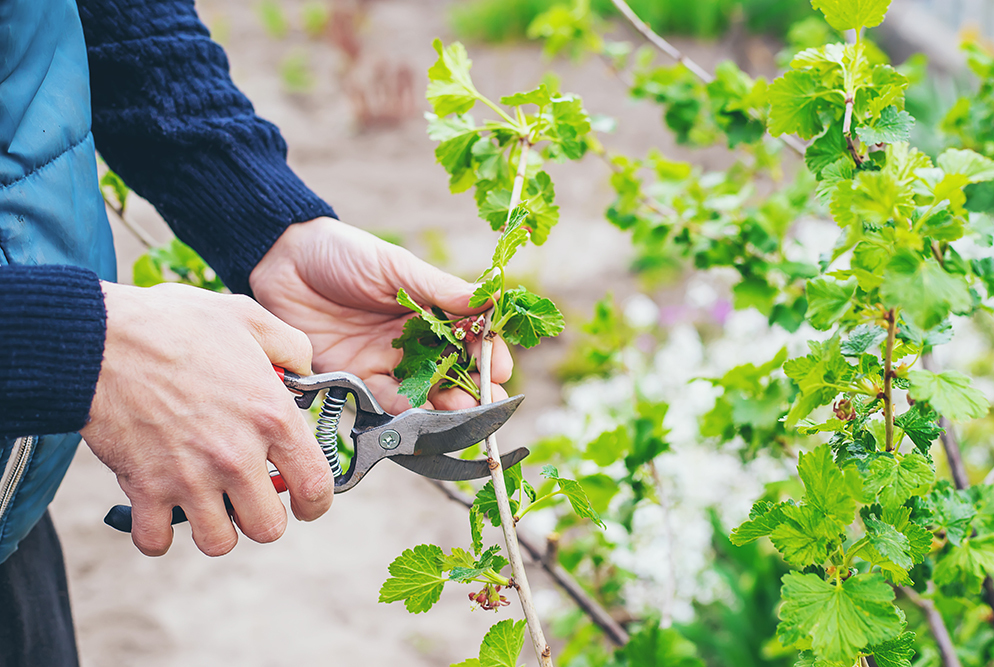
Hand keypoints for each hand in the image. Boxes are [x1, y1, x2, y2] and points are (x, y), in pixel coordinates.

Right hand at [81, 282, 333, 556]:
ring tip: (207, 503)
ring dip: (214, 528)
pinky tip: (160, 509)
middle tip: (249, 498)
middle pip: (268, 527)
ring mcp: (191, 477)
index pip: (316, 486)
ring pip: (218, 542)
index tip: (306, 504)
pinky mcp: (145, 488)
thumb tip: (305, 372)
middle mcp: (237, 455)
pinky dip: (157, 534)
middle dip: (262, 518)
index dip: (316, 503)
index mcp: (272, 416)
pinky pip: (156, 541)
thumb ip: (290, 346)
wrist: (101, 337)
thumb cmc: (172, 325)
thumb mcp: (249, 318)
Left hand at [249, 217, 512, 413]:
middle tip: (488, 403)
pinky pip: (384, 401)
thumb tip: (493, 298)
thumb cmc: (343, 253)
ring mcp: (385, 362)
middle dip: (474, 389)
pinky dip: (404, 410)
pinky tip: (419, 414)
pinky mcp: (355, 379)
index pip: (470, 337)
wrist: (283, 262)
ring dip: (445, 406)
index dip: (488, 354)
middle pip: (453, 371)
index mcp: (430, 309)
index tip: (500, 368)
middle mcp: (413, 341)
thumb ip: (441, 290)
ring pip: (424, 392)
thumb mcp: (397, 267)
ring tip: (460, 412)